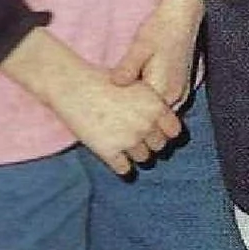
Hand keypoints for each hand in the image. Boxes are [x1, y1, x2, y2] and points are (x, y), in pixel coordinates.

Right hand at [67, 63, 184, 175]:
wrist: (74, 86)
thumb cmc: (102, 80)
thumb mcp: (135, 85)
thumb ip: (151, 104)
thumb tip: (160, 119)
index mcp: (156, 106)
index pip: (174, 131)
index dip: (165, 131)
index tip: (157, 131)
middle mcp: (146, 125)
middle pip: (158, 146)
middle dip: (149, 142)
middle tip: (137, 137)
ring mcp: (129, 140)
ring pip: (143, 158)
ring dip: (136, 153)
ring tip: (125, 145)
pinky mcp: (110, 152)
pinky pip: (124, 169)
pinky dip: (121, 165)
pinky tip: (115, 157)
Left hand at [115, 0, 203, 110]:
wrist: (183, 16)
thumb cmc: (160, 29)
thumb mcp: (140, 46)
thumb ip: (128, 67)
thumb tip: (114, 84)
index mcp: (163, 89)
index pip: (143, 116)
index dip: (124, 117)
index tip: (107, 113)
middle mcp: (175, 96)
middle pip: (152, 118)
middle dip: (133, 118)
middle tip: (110, 114)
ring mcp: (181, 93)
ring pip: (159, 113)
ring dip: (143, 112)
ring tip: (120, 108)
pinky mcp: (182, 88)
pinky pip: (165, 105)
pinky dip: (151, 105)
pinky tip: (136, 98)